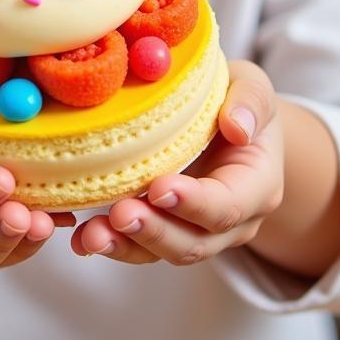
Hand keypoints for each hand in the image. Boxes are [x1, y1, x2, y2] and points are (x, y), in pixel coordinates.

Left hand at [72, 59, 282, 264]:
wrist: (230, 122)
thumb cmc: (237, 100)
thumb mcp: (252, 88)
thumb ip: (250, 102)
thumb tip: (238, 126)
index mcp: (257, 185)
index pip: (228, 205)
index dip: (194, 203)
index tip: (159, 188)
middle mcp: (232, 221)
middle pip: (194, 241)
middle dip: (154, 231)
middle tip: (120, 214)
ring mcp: (198, 231)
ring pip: (164, 251)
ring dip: (127, 245)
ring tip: (91, 235)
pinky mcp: (166, 229)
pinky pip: (140, 247)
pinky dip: (113, 245)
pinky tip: (82, 240)